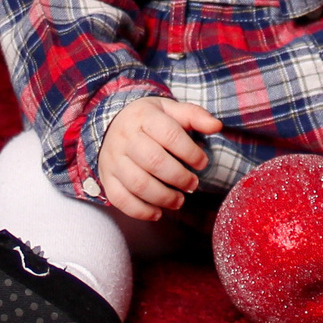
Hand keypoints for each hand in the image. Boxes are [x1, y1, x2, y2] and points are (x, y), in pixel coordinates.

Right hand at [99, 96, 222, 220]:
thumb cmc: (148, 119)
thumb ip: (194, 116)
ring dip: (163, 197)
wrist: (111, 122)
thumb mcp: (170, 110)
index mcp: (144, 117)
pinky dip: (141, 211)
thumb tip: (216, 126)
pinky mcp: (106, 178)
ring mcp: (113, 159)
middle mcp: (125, 138)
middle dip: (179, 177)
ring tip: (179, 201)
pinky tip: (157, 213)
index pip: (169, 134)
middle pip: (154, 161)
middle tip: (193, 184)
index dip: (190, 151)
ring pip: (138, 183)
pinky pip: (120, 199)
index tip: (203, 163)